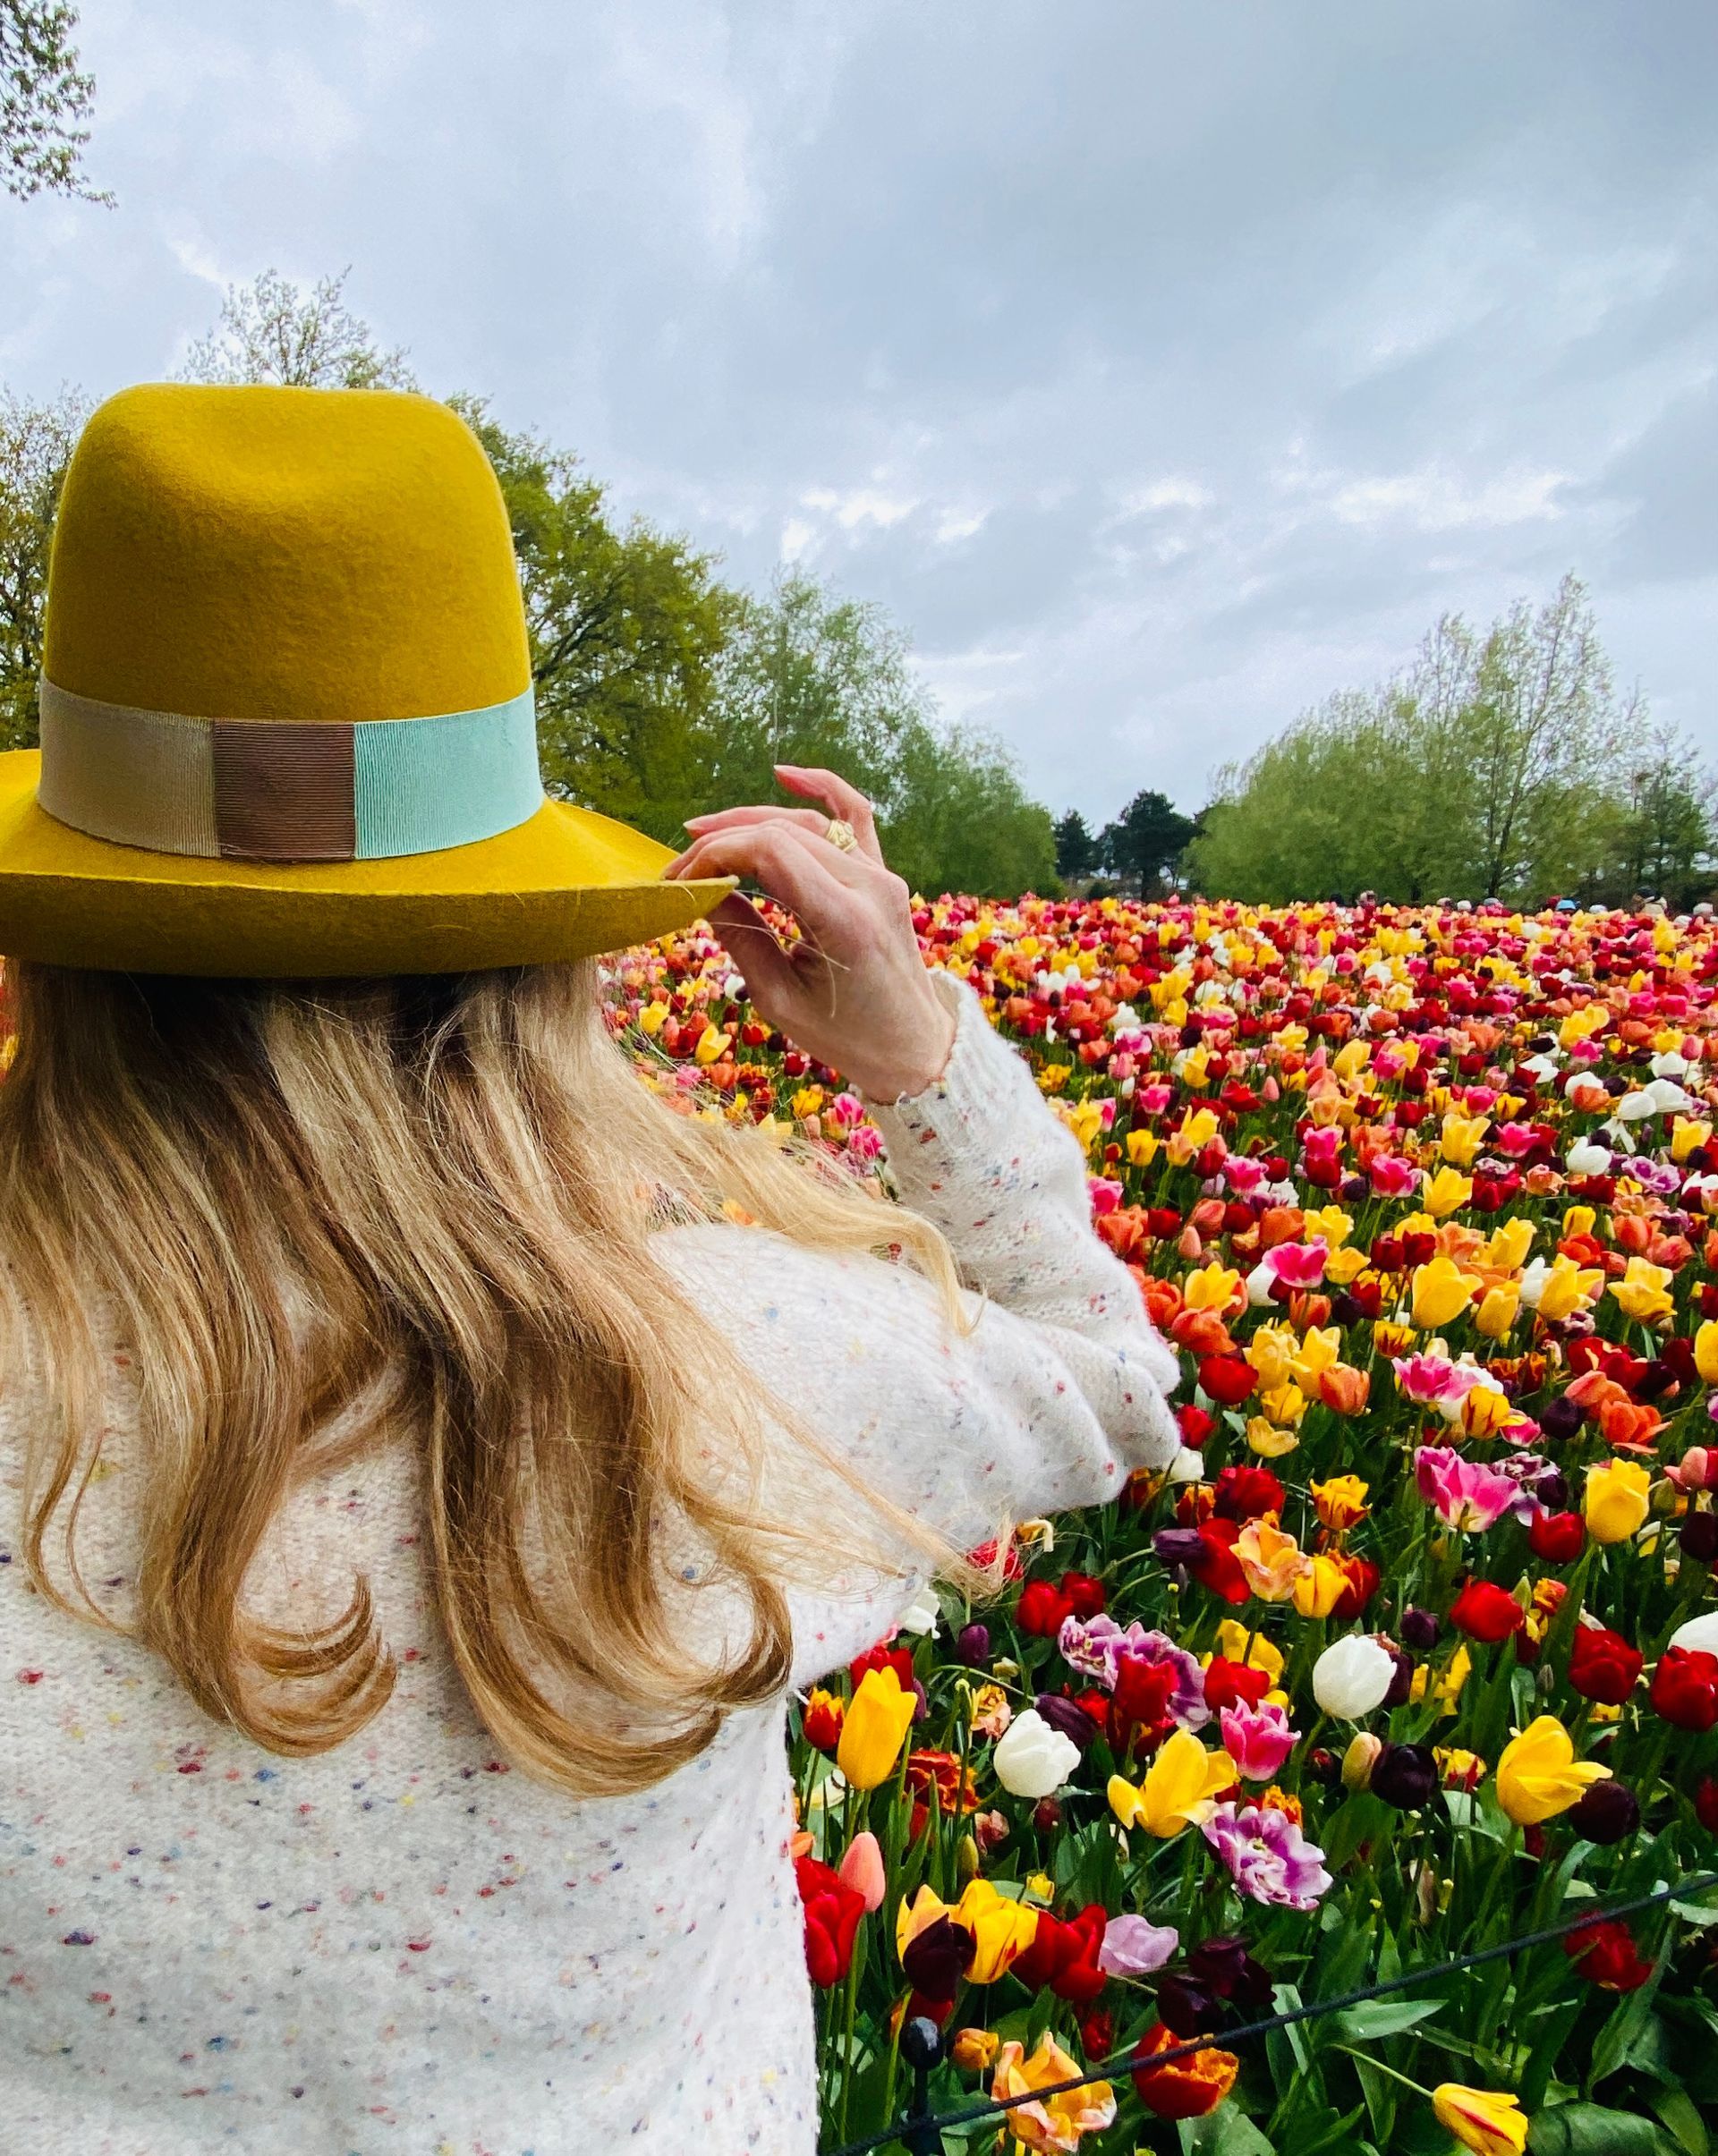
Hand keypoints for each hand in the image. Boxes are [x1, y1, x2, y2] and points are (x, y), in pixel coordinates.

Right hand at [662, 765, 955, 1103]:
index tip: (681, 879)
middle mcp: (869, 886)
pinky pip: (855, 816)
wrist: (913, 1047)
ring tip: (704, 834)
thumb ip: (741, 937)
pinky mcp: (884, 875)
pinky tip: (784, 774)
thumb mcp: (779, 999)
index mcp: (845, 921)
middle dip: (723, 841)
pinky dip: (822, 788)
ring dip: (753, 820)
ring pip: (810, 822)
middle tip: (681, 867)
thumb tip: (702, 891)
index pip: (771, 852)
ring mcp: (882, 875)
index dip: (717, 854)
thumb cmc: (848, 1037)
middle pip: (784, 832)